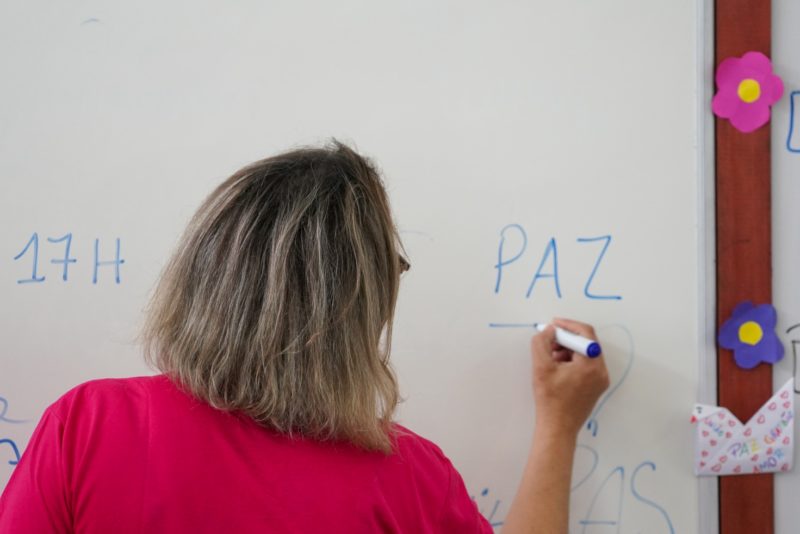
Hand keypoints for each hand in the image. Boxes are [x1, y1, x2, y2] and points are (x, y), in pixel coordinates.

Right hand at [530, 318, 608, 437]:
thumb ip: (542, 342)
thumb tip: (549, 330)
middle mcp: (601, 371)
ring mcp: (600, 380)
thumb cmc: (550, 400)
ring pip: (586, 354)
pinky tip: (557, 369)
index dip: (567, 325)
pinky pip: (586, 366)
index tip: (552, 326)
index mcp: (591, 364)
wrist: (558, 428)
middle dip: (566, 339)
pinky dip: (572, 362)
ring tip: (551, 359)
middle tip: (549, 342)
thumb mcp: (541, 366)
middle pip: (587, 343)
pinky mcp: (596, 387)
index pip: (585, 333)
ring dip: (568, 351)